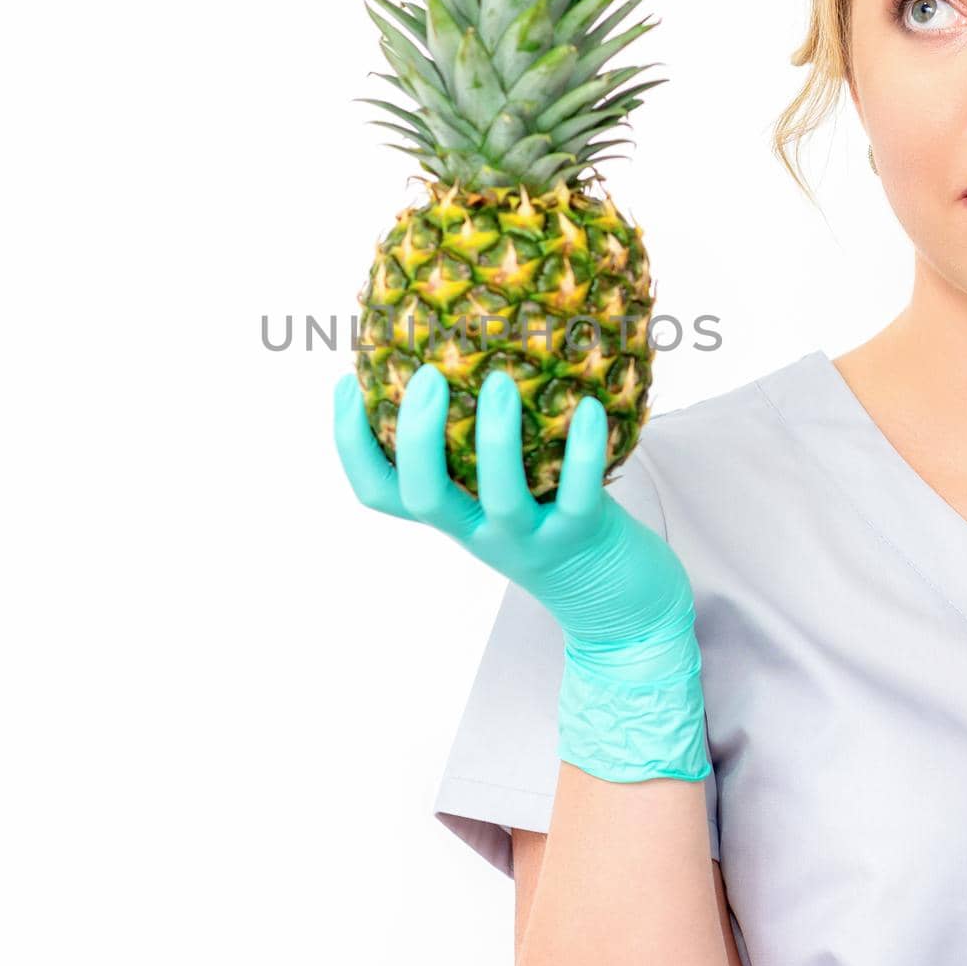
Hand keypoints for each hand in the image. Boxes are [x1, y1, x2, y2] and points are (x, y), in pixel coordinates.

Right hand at [333, 362, 709, 781]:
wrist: (622, 608)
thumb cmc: (559, 530)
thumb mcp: (508, 493)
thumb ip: (483, 447)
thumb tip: (468, 358)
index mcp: (453, 517)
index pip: (379, 492)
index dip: (351, 444)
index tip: (344, 384)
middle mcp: (480, 533)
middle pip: (424, 497)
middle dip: (416, 437)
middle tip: (426, 376)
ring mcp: (529, 541)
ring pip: (499, 497)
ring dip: (494, 439)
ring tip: (498, 382)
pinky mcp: (583, 539)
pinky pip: (577, 496)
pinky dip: (582, 451)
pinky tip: (588, 406)